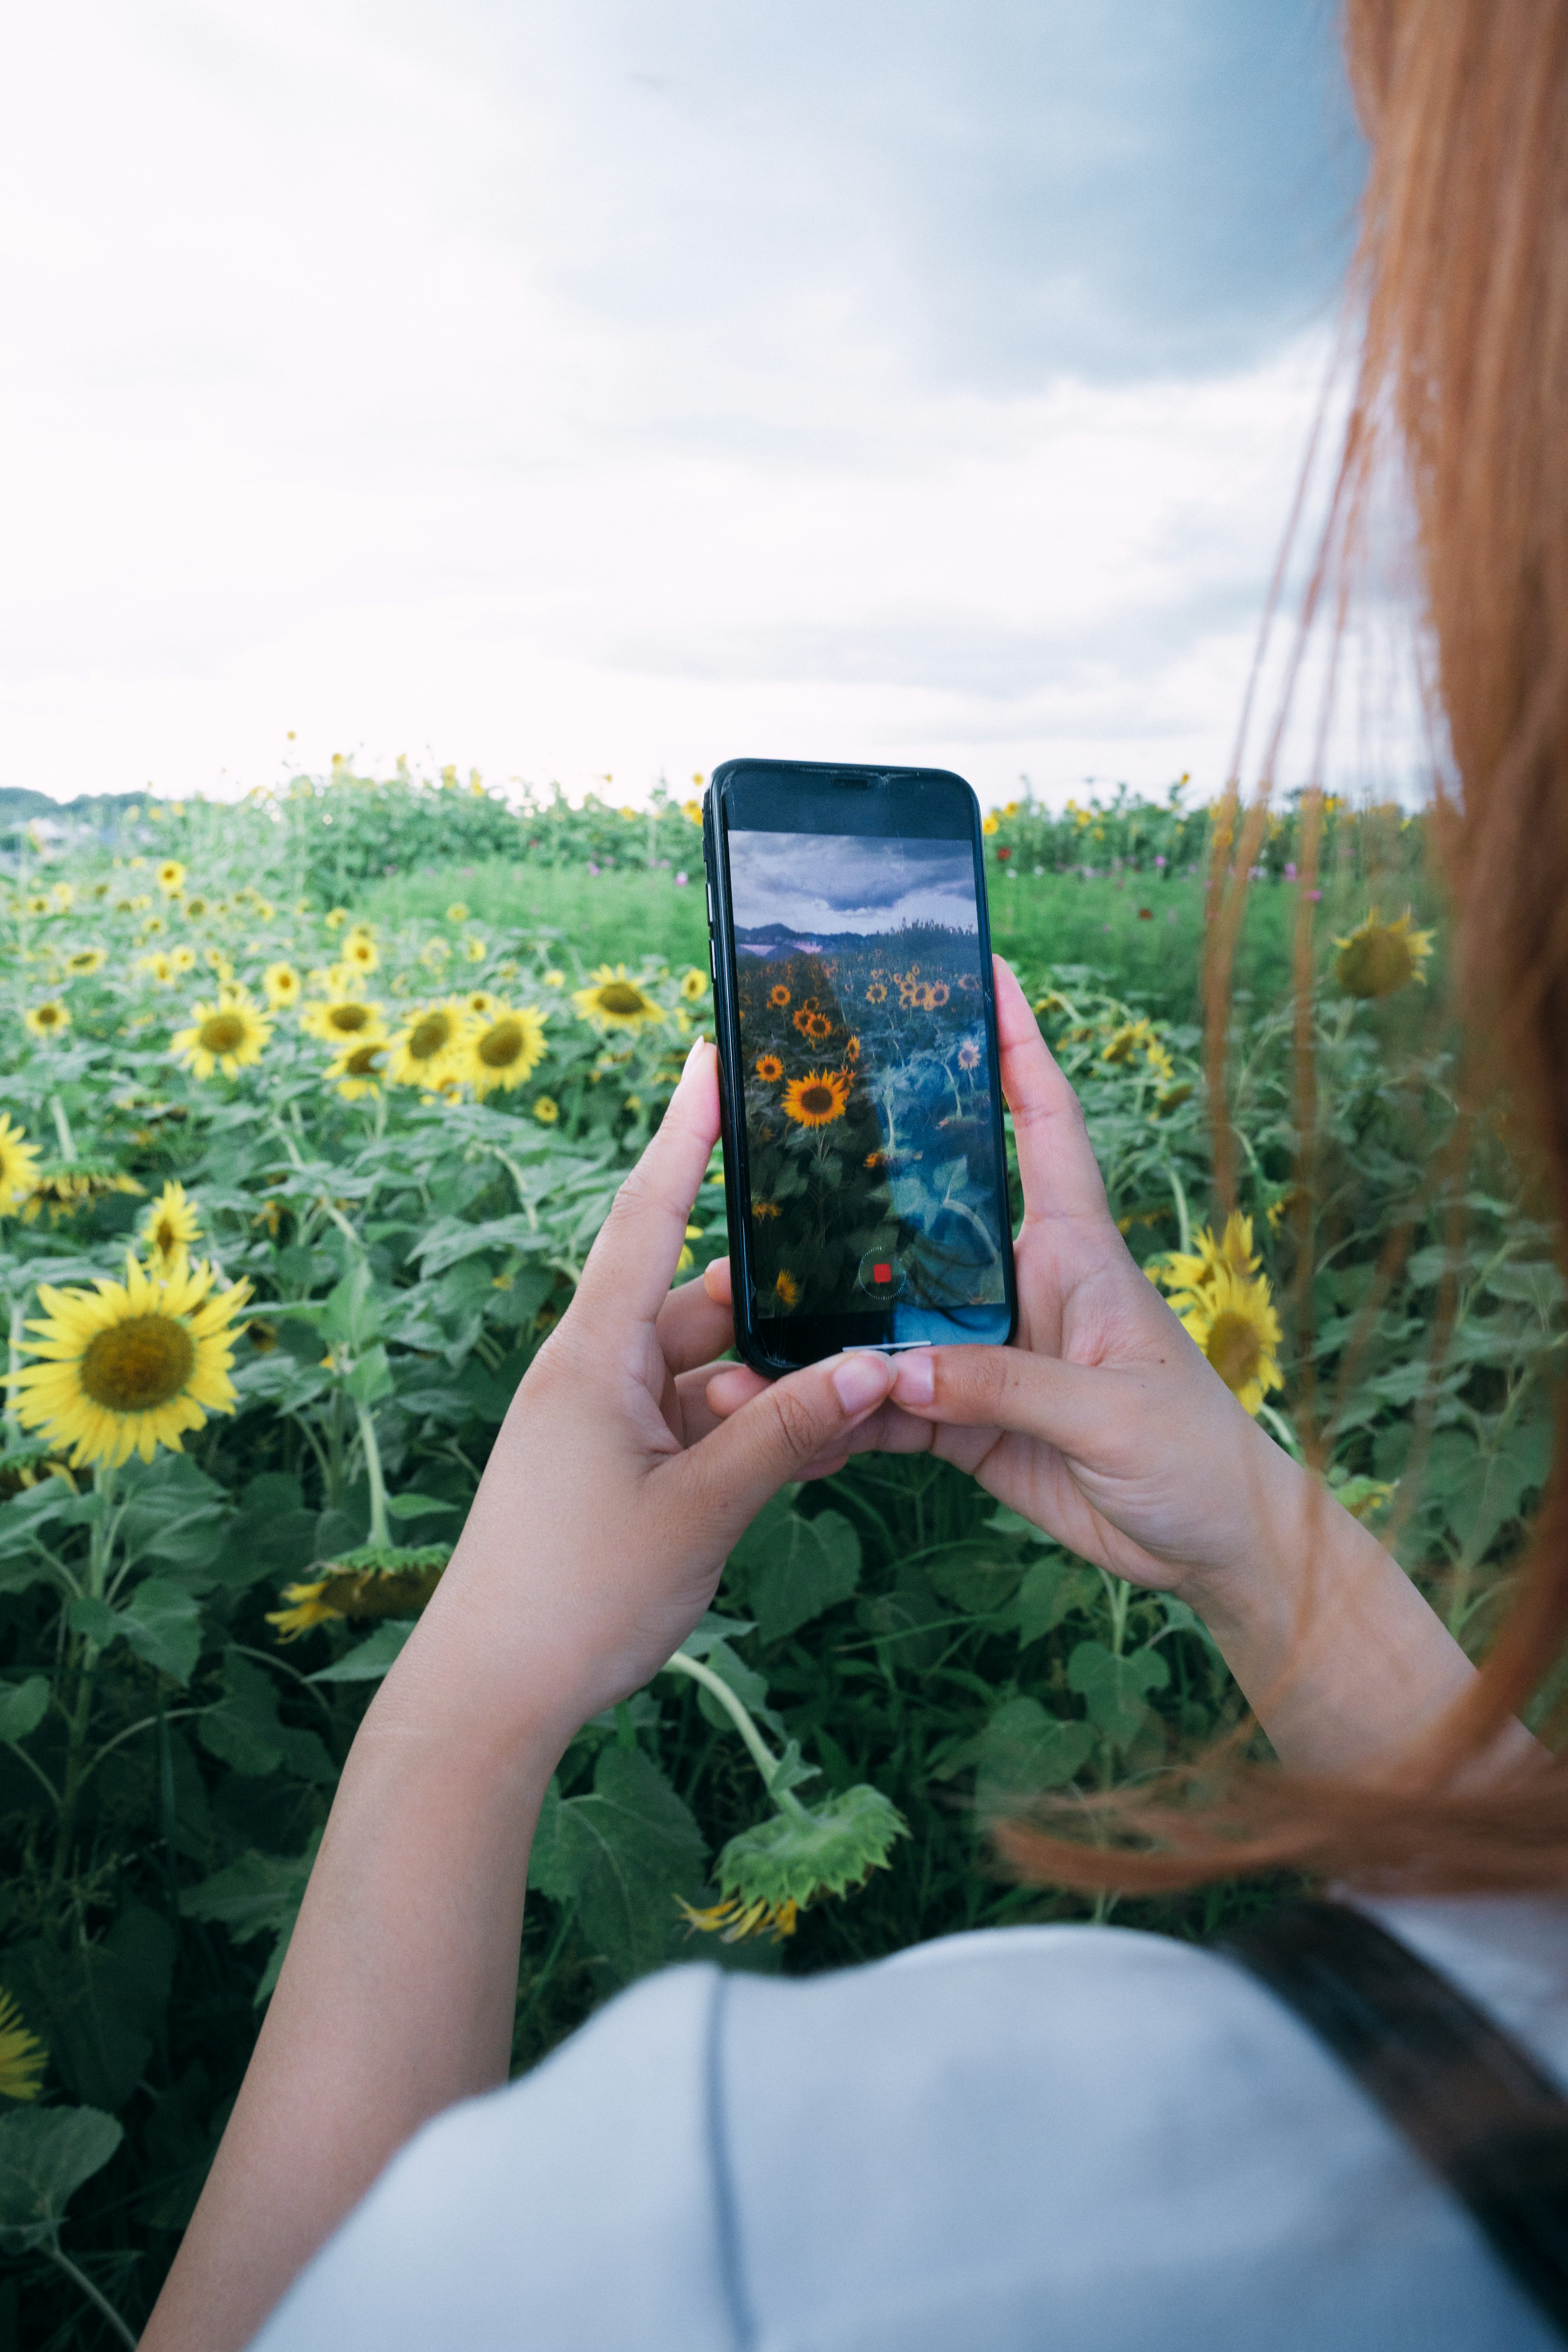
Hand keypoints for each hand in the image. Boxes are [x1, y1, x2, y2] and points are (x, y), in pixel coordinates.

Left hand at [395, 1035, 897, 1756]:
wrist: (491, 1695)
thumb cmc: (576, 1597)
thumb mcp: (701, 1510)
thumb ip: (789, 1432)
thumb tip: (879, 1368)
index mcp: (595, 1355)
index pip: (650, 1215)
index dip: (686, 1133)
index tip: (712, 1055)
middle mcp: (596, 1371)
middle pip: (702, 1301)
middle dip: (783, 1298)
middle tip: (864, 1260)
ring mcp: (604, 1420)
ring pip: (710, 1368)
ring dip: (778, 1380)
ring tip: (865, 1382)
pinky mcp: (616, 1466)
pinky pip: (699, 1420)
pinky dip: (754, 1428)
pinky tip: (820, 1443)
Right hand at [705, 957, 1303, 1611]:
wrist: (1215, 1549)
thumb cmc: (1194, 1454)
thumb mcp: (1106, 1412)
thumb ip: (1002, 1386)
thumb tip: (896, 1371)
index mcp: (1074, 1250)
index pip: (1046, 1123)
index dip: (1017, 1044)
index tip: (981, 969)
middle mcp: (1021, 1284)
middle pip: (928, 1215)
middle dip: (862, 1183)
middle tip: (781, 1141)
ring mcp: (987, 1351)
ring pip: (888, 1319)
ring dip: (827, 1329)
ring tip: (749, 1328)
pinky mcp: (968, 1417)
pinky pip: (888, 1403)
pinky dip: (843, 1414)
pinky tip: (790, 1420)